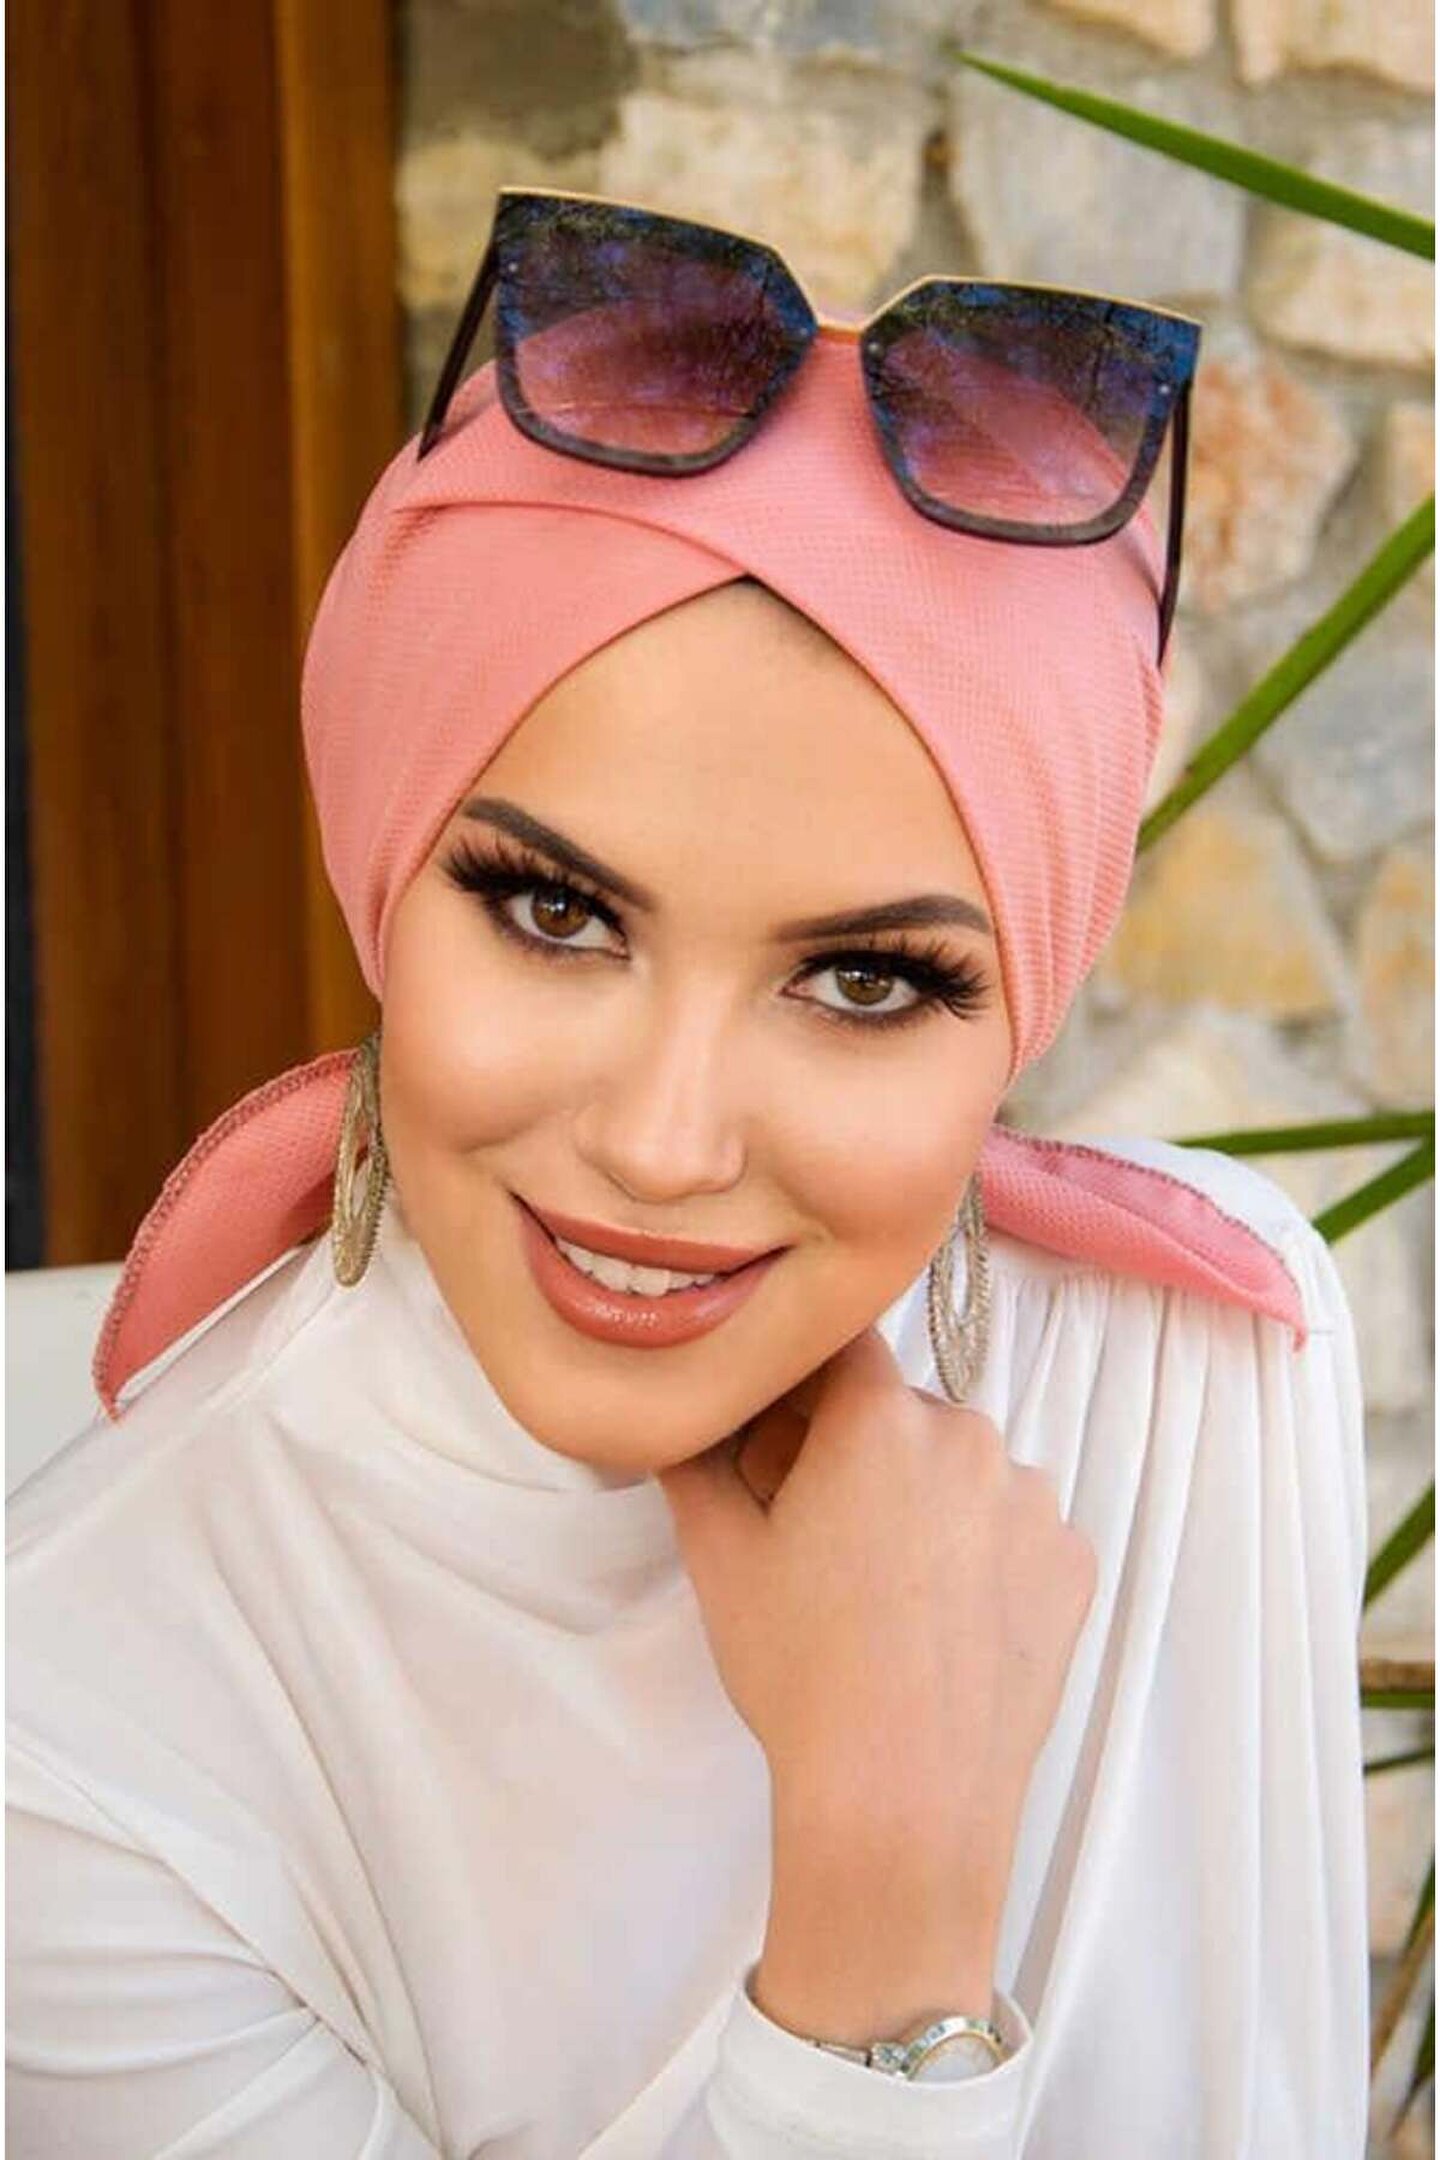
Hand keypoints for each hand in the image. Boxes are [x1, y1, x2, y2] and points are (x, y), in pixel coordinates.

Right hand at [657, 1327, 1097, 1924]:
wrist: (902, 1799)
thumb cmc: (799, 1669)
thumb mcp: (720, 1559)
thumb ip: (693, 1459)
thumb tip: (679, 1411)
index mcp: (880, 1417)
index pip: (839, 1350)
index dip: (804, 1390)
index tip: (781, 1447)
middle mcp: (971, 1435)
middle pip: (903, 1416)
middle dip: (862, 1455)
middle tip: (822, 1541)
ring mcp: (1035, 1501)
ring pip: (965, 1474)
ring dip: (929, 1505)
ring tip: (889, 1598)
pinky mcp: (1075, 1564)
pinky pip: (1018, 1532)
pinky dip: (986, 1558)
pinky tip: (947, 1624)